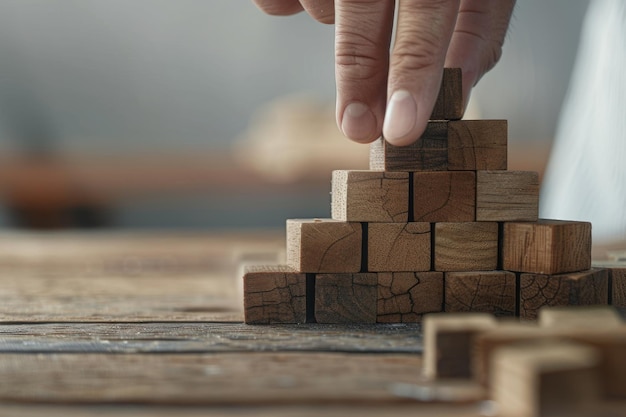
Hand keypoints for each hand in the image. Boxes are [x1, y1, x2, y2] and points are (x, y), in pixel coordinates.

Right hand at [252, 0, 514, 145]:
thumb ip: (476, 25)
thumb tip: (458, 90)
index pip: (427, 10)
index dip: (415, 72)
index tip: (402, 130)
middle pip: (362, 10)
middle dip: (359, 78)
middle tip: (358, 128)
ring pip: (322, 6)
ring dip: (336, 21)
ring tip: (358, 1)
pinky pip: (275, 0)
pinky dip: (290, 5)